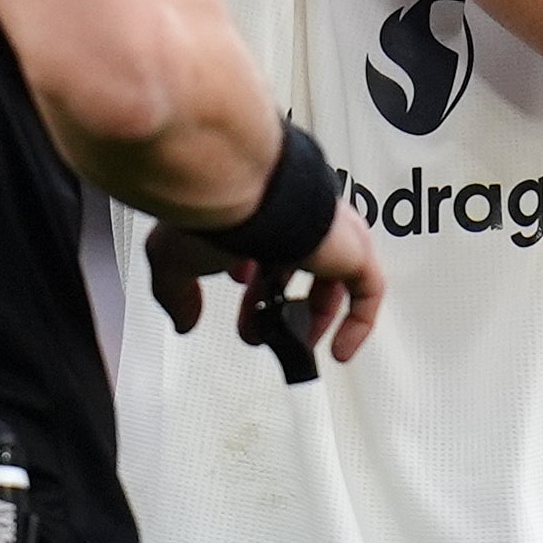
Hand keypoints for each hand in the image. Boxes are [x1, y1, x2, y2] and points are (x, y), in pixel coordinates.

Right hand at [145, 200, 385, 364]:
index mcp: (260, 210)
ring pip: (333, 280)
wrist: (238, 190)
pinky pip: (368, 293)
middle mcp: (298, 217)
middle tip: (259, 334)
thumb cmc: (209, 211)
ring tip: (294, 348)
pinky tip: (337, 351)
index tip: (242, 303)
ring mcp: (330, 233)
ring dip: (313, 319)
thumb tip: (183, 320)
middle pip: (299, 267)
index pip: (268, 247)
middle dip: (277, 306)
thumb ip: (176, 293)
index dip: (256, 282)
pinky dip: (356, 325)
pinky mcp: (354, 251)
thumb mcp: (174, 259)